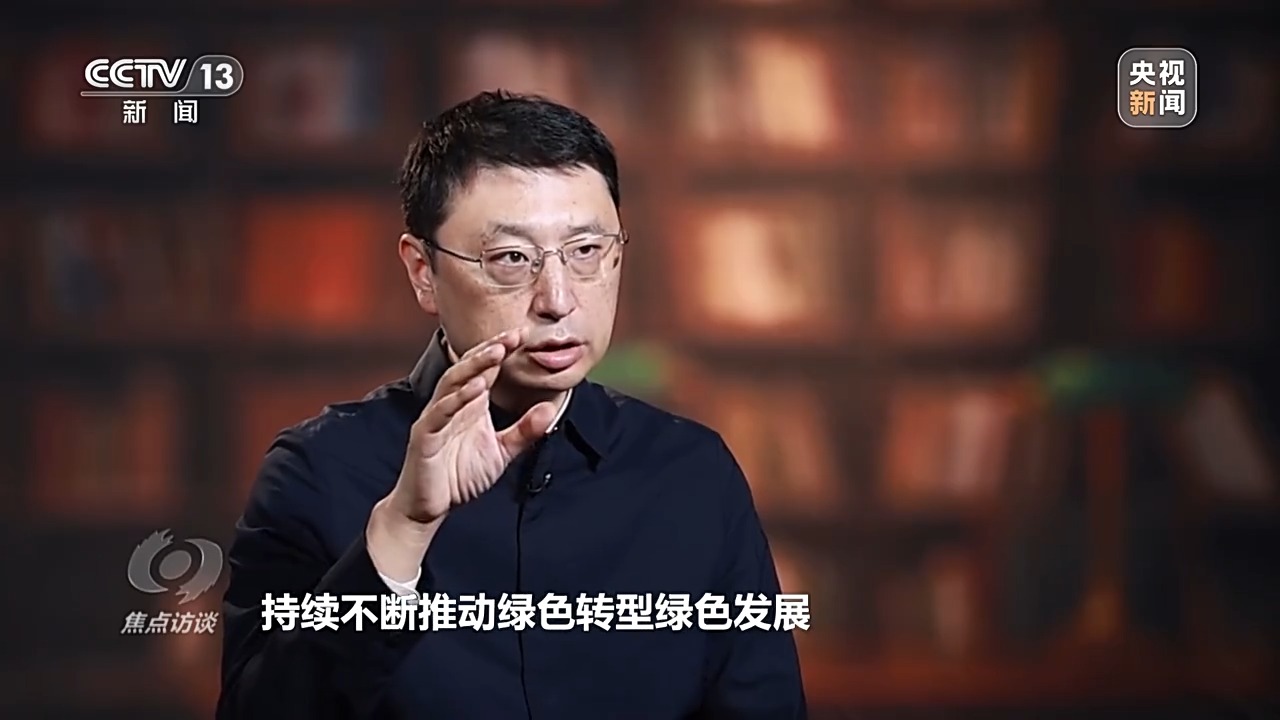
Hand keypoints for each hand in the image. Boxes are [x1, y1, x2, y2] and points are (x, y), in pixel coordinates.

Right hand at [367, 329, 558, 579]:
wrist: (429, 506)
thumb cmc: (459, 476)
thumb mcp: (501, 453)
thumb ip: (523, 432)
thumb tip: (547, 410)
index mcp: (469, 405)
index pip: (486, 370)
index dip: (502, 351)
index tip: (522, 335)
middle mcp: (451, 405)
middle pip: (469, 368)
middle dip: (490, 350)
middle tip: (513, 335)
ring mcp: (435, 419)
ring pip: (452, 383)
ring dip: (474, 366)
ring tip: (495, 352)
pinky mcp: (424, 437)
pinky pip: (439, 413)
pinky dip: (456, 399)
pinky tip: (474, 388)